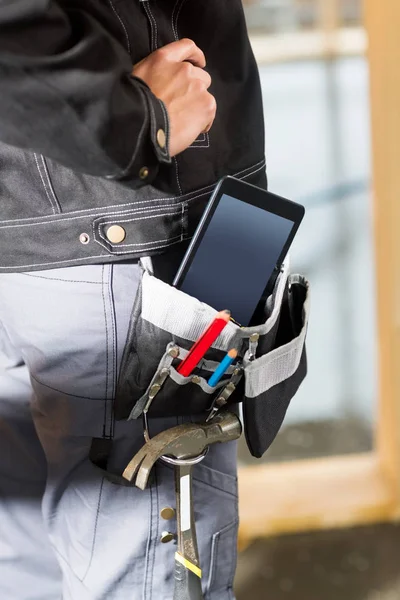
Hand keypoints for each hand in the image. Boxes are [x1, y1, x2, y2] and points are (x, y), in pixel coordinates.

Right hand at [133, 39, 215, 156]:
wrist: (143, 127)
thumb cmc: (135, 106)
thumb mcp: (137, 78)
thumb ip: (154, 73)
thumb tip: (161, 81)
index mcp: (164, 59)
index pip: (187, 46)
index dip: (196, 55)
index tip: (199, 63)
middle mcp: (184, 69)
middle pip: (201, 75)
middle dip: (195, 88)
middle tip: (182, 104)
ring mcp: (197, 86)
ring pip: (206, 95)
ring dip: (198, 104)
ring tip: (184, 119)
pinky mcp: (207, 104)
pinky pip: (210, 113)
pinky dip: (203, 121)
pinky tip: (191, 129)